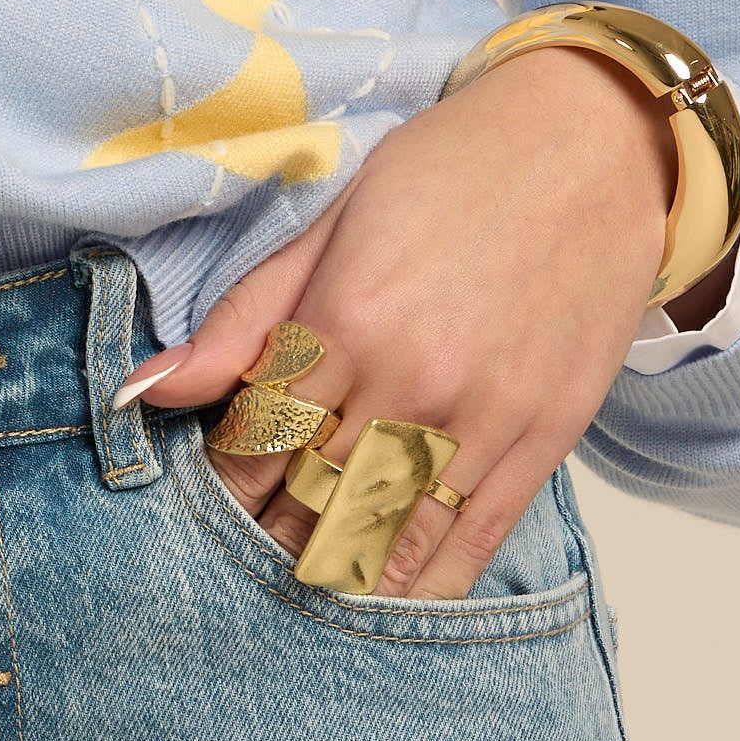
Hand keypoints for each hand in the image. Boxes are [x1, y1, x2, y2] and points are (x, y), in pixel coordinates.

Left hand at [124, 50, 680, 598]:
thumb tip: (145, 389)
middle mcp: (415, 383)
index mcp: (347, 323)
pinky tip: (382, 596)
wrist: (594, 144)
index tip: (211, 490)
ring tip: (300, 582)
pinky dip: (421, 583)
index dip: (223, 481)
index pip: (254, 444)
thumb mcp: (332, 221)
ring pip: (387, 537)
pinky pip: (473, 542)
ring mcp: (488, 419)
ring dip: (334, 570)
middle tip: (244, 551)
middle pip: (312, 503)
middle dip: (267, 535)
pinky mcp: (547, 439)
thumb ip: (243, 319)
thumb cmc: (452, 170)